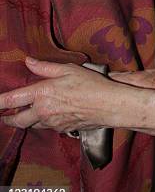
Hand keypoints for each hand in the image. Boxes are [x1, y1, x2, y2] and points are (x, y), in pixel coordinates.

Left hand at [0, 58, 128, 132]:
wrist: (108, 105)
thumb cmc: (91, 84)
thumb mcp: (68, 70)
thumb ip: (45, 67)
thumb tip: (28, 61)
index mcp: (42, 94)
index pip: (12, 100)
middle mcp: (43, 111)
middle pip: (18, 120)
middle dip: (9, 119)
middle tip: (5, 116)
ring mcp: (52, 123)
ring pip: (33, 124)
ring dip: (29, 119)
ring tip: (30, 112)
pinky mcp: (62, 130)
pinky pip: (48, 126)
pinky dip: (46, 121)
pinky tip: (54, 113)